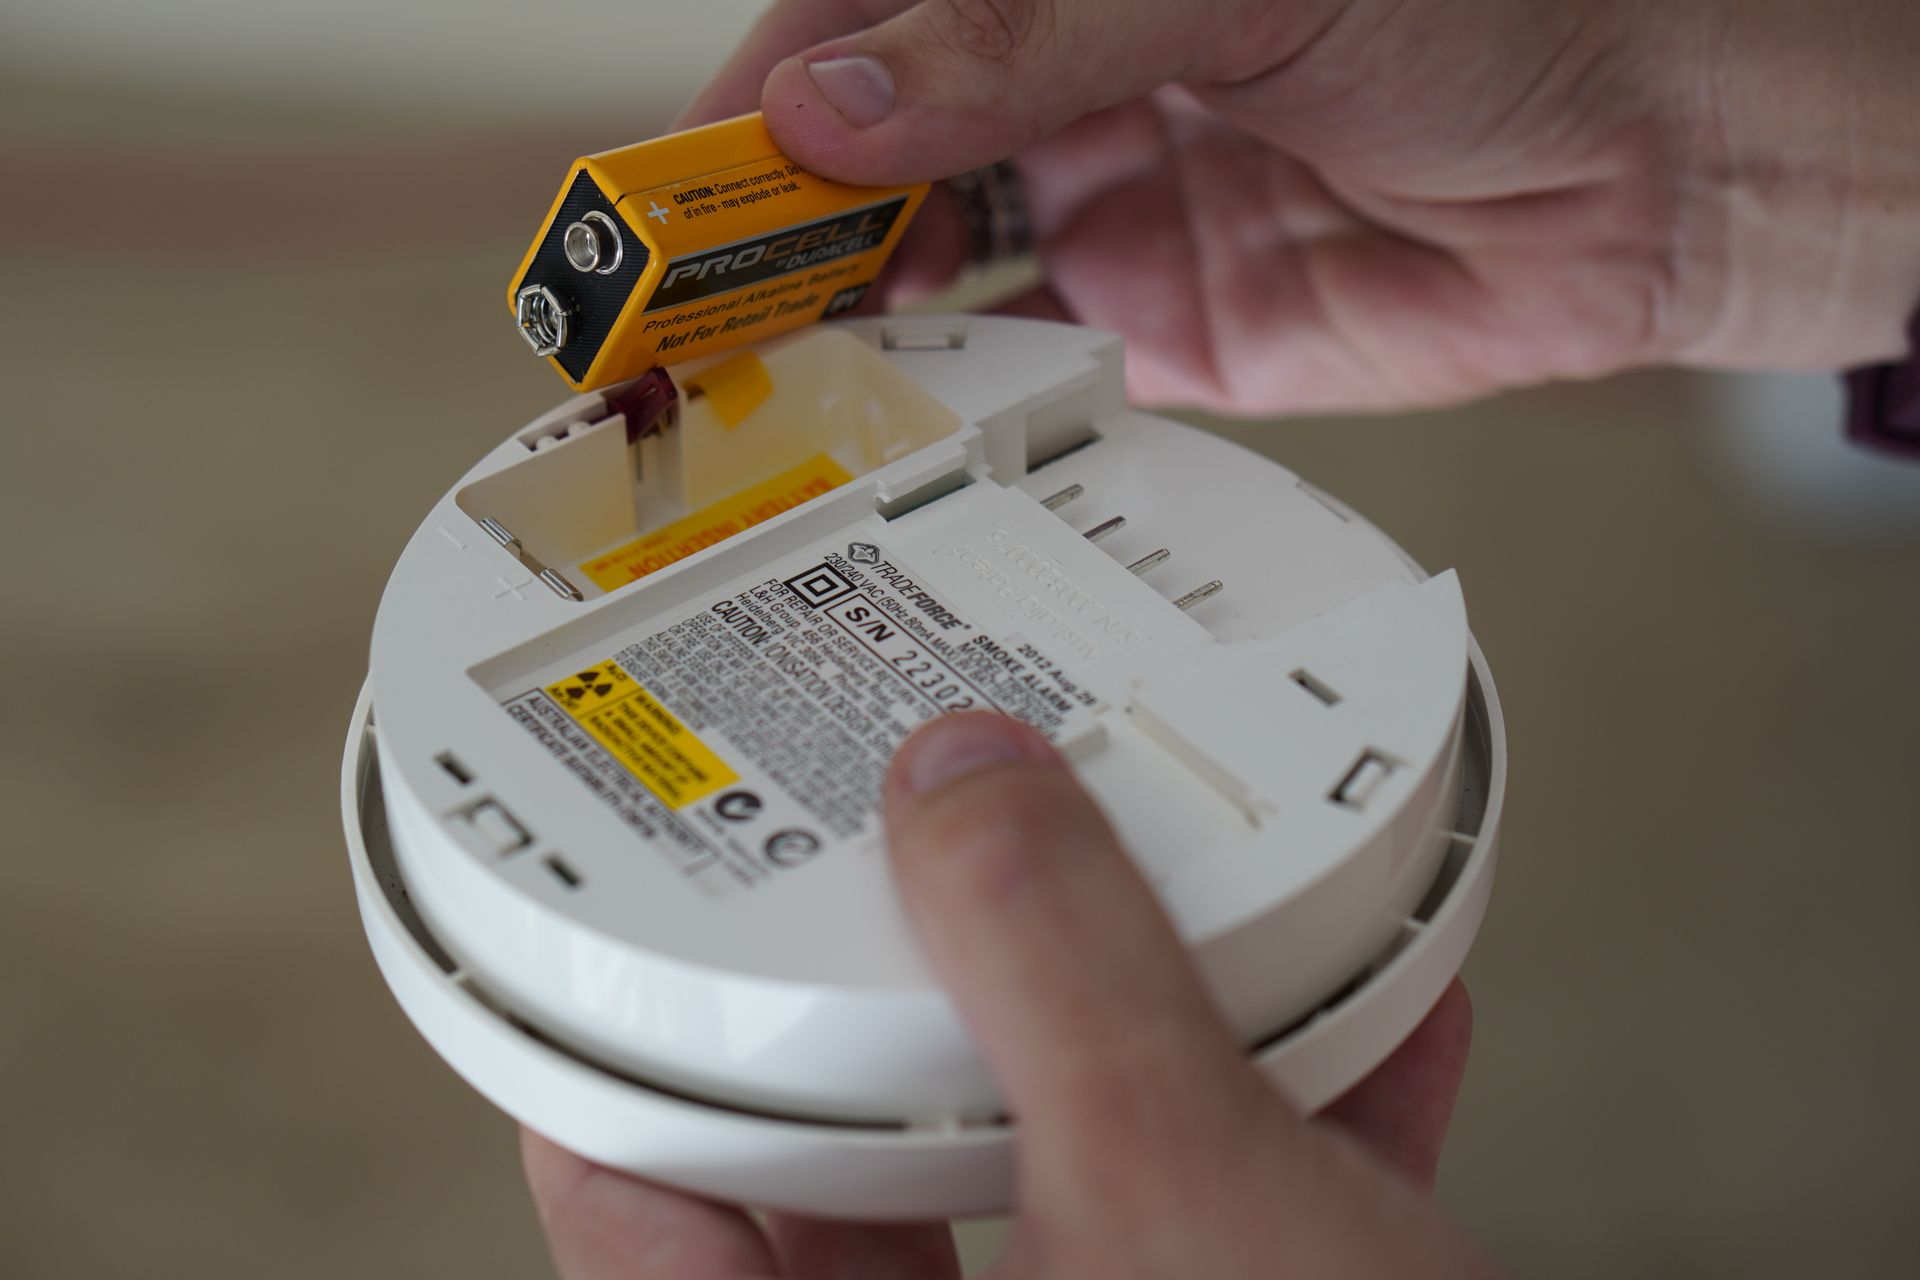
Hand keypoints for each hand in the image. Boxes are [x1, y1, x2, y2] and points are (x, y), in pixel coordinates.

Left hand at [524, 713, 1496, 1277]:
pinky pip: (1221, 1237)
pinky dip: (1284, 1122)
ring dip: (1129, 1044)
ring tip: (1147, 912)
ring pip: (1057, 1198)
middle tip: (920, 881)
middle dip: (921, 1007)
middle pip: (854, 1180)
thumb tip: (969, 800)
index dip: (628, 1052)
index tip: (648, 920)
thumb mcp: (1180, 1205)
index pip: (632, 1211)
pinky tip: (1356, 1022)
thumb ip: (1060, 977)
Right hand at [682, 0, 1919, 411]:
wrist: (1662, 172)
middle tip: (698, 306)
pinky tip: (900, 411)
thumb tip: (832, 103)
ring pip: (932, 264)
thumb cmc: (1495, 17)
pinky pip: (1025, 366)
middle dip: (779, 226)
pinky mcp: (1164, 331)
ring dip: (848, 315)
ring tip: (778, 367)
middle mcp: (1078, 84)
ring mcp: (1114, 208)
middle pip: (876, 154)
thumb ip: (1019, 45)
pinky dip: (956, 392)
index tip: (679, 183)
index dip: (763, 98)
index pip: (866, 22)